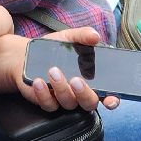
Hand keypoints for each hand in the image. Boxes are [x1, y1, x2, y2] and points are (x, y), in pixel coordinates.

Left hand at [0, 26, 114, 113]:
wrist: (28, 54)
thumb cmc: (54, 48)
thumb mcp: (69, 38)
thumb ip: (83, 36)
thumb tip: (95, 36)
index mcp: (92, 79)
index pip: (107, 94)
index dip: (112, 99)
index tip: (110, 98)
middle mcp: (79, 93)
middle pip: (89, 103)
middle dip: (84, 93)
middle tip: (76, 80)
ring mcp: (63, 99)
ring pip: (68, 103)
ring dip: (61, 88)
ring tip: (52, 71)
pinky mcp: (47, 101)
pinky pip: (48, 104)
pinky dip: (43, 93)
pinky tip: (38, 81)